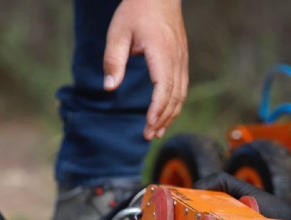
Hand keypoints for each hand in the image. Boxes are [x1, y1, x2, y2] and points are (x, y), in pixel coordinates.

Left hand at [105, 0, 187, 139]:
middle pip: (174, 96)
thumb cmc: (136, 10)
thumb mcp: (118, 33)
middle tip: (148, 136)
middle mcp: (176, 58)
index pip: (163, 87)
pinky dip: (174, 105)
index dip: (157, 108)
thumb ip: (113, 60)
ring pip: (180, 95)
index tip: (149, 124)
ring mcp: (182, 60)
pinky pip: (181, 88)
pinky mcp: (181, 61)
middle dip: (162, 119)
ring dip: (169, 115)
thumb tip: (109, 87)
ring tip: (156, 131)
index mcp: (161, 51)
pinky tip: (164, 115)